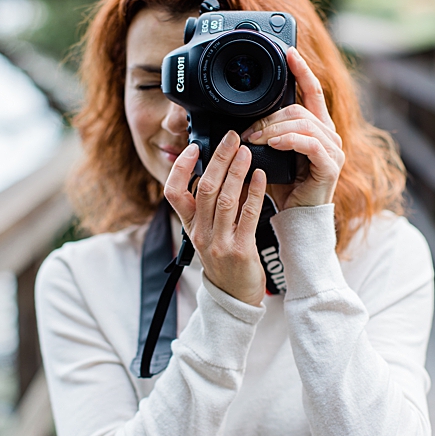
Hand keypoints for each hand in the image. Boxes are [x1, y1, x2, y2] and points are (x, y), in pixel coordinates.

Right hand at [165, 131, 269, 304]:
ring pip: (224, 199)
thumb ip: (211, 206)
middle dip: (217, 159)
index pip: (173, 193)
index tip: (193, 146)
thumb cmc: (224, 261)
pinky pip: (248, 215)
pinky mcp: (240, 250)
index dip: (180, 167)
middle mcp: (199, 233)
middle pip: (204, 188)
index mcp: (189, 226)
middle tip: (231, 138)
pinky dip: (255, 192)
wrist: (234, 297)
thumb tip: (223, 171)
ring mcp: (218, 242)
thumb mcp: (208, 233)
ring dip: (236, 171)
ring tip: (246, 151)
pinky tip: (261, 175)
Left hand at [244, 47, 343, 209]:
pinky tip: (274, 144)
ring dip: (272, 130)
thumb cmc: (281, 185)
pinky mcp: (330, 165)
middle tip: (246, 132)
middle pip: (298, 110)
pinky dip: (289, 141)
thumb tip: (240, 122)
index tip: (289, 52)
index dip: (302, 71)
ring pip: (301, 124)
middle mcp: (328, 135)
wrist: (296, 215)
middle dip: (268, 118)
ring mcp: (332, 149)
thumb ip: (263, 134)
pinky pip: (309, 144)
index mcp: (315, 128)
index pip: (311, 92)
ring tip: (254, 140)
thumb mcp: (269, 154)